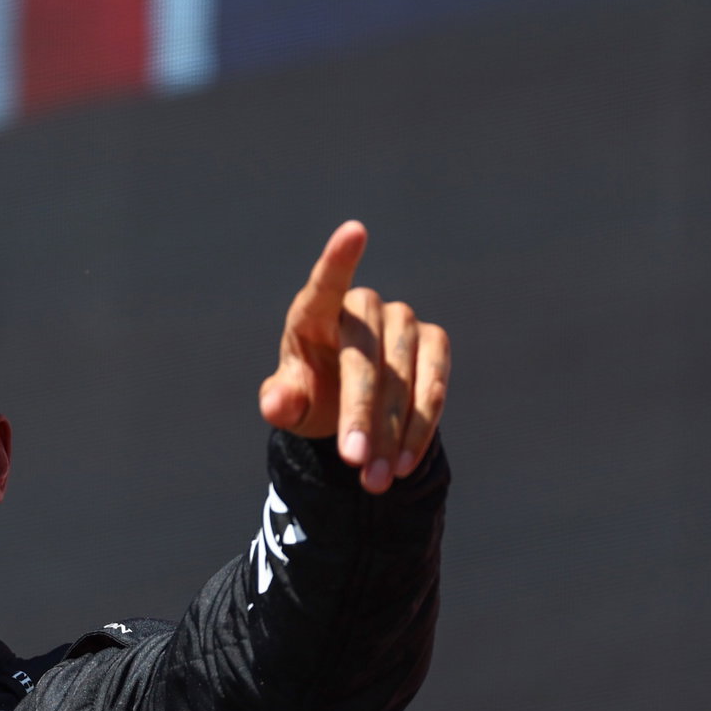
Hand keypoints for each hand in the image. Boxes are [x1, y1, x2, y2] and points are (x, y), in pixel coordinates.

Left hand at [259, 220, 449, 493]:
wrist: (350, 408)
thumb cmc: (310, 393)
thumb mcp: (290, 402)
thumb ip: (281, 400)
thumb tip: (277, 403)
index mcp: (314, 312)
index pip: (326, 282)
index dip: (339, 259)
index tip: (354, 231)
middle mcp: (362, 308)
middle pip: (365, 356)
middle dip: (361, 412)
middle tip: (354, 460)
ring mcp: (402, 322)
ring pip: (404, 376)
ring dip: (393, 431)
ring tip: (376, 479)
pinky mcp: (433, 344)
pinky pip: (433, 385)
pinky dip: (420, 427)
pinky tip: (404, 463)